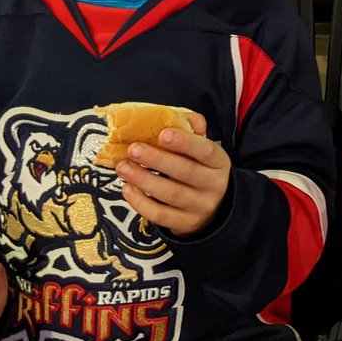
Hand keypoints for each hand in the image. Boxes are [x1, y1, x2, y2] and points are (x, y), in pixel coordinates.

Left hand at [116, 112, 230, 236]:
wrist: (215, 209)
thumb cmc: (201, 170)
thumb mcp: (203, 150)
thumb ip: (192, 130)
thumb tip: (175, 116)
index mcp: (218, 162)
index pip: (205, 150)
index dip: (184, 142)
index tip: (162, 134)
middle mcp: (214, 185)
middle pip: (186, 172)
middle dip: (157, 159)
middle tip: (133, 149)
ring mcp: (200, 207)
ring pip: (171, 194)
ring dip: (143, 179)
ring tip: (123, 167)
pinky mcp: (185, 224)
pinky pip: (161, 215)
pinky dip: (141, 203)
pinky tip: (127, 189)